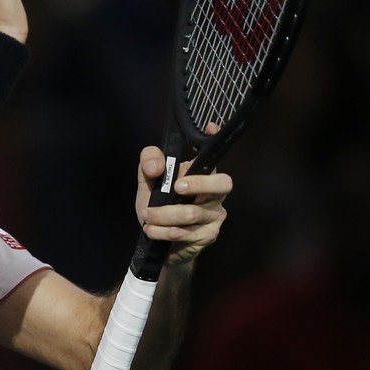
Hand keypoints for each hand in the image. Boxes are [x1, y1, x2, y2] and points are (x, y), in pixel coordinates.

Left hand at [135, 146, 230, 267]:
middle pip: (223, 183)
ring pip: (192, 213)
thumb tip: (157, 167)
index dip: (215, 139)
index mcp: (202, 174)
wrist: (160, 243)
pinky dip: (163, 231)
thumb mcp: (147, 183)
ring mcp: (215, 215)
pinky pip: (186, 232)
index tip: (211, 126)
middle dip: (199, 184)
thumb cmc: (157, 206)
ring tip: (146, 216)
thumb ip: (148, 164)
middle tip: (177, 186)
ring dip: (163, 216)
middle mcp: (215, 193)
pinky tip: (152, 230)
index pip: (212, 154)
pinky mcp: (210, 235)